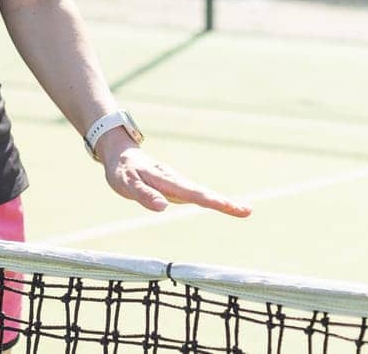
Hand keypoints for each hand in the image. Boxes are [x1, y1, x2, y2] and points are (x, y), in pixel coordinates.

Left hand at [98, 134, 250, 217]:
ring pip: (201, 192)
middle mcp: (174, 180)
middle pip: (202, 192)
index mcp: (164, 180)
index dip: (210, 200)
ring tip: (243, 210)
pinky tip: (225, 205)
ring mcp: (177, 183)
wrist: (120, 156)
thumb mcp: (127, 184)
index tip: (228, 206)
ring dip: (221, 202)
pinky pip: (196, 193)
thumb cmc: (123, 172)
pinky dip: (212, 199)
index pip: (190, 192)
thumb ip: (144, 195)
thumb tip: (162, 208)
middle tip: (246, 211)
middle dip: (223, 202)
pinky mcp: (176, 186)